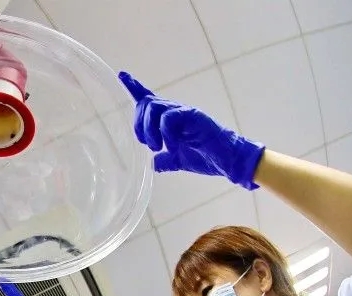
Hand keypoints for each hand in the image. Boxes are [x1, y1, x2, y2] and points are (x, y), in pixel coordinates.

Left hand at [119, 71, 264, 189]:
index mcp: (170, 119)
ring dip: (149, 130)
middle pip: (146, 104)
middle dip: (139, 124)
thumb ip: (166, 160)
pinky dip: (166, 134)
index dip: (135, 87)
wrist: (228, 160)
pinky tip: (173, 146)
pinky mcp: (193, 116)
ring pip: (154, 108)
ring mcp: (184, 112)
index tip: (122, 75)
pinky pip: (169, 119)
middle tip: (149, 144)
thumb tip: (154, 163)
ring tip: (157, 147)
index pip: (150, 99)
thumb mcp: (179, 160)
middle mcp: (175, 111)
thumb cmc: (207, 157)